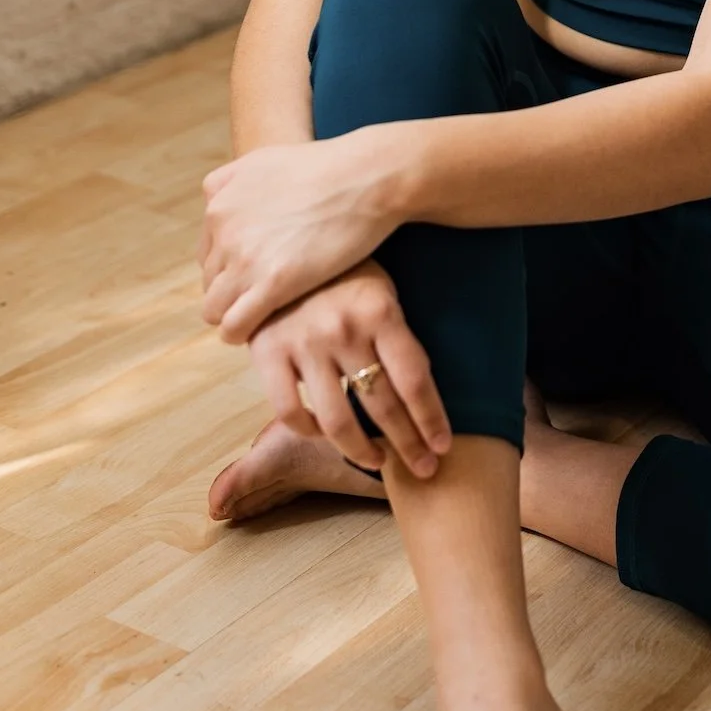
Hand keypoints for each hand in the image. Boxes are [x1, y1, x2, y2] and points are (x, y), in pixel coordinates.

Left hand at [198, 127, 404, 341]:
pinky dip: (240, 333)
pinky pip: (235, 325)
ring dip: (236, 313)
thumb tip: (218, 202)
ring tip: (264, 315)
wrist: (366, 176)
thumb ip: (230, 180)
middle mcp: (224, 231)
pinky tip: (258, 331)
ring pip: (215, 307)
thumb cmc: (327, 166)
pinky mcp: (273, 284)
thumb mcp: (263, 159)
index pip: (208, 255)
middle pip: (211, 281)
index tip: (257, 274)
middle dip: (234, 291)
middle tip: (266, 294)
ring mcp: (246, 259)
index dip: (232, 268)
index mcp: (219, 205)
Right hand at [246, 258, 451, 477]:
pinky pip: (290, 410)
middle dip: (409, 445)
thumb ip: (398, 334)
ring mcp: (304, 342)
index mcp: (381, 310)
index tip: (443, 447)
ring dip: (363, 450)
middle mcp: (344, 329)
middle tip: (425, 470)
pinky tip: (326, 434)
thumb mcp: (382, 287)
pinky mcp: (267, 351)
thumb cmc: (346, 270)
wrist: (286, 240)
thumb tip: (424, 392)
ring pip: (337, 419)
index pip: (414, 379)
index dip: (431, 420)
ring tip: (380, 461)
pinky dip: (310, 431)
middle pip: (383, 405)